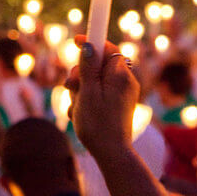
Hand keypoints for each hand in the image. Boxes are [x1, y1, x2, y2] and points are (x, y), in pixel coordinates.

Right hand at [65, 36, 138, 162]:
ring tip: (76, 108)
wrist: (112, 154)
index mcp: (120, 75)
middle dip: (81, 74)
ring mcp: (123, 93)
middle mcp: (125, 81)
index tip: (76, 41)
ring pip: (95, 81)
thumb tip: (90, 44)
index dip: (92, 42)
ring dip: (81, 91)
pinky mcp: (118, 104)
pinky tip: (80, 115)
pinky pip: (99, 94)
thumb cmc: (98, 124)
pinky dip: (87, 101)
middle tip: (71, 87)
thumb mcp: (87, 92)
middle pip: (98, 65)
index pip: (108, 48)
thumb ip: (88, 67)